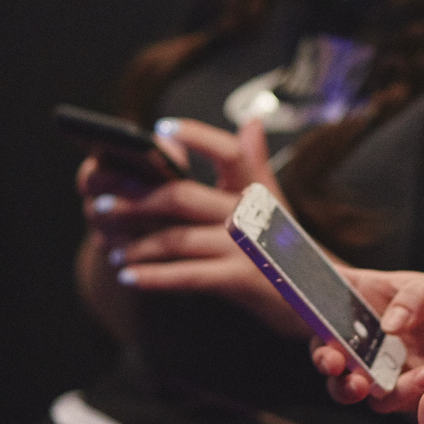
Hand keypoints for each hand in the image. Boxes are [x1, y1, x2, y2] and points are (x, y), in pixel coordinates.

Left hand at [80, 117, 308, 336]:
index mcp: (258, 190)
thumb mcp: (276, 204)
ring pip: (176, 239)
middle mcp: (253, 214)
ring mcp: (247, 248)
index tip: (162, 129)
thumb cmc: (289, 250)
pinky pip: (186, 275)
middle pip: (181, 196)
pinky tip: (129, 277)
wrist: (324, 300)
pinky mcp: (242, 280)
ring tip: (111, 249)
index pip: (229, 150)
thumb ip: (255, 164)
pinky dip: (152, 277)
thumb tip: (250, 122)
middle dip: (133, 201)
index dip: (197, 135)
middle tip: (100, 205)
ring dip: (135, 244)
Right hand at [312, 271, 423, 411]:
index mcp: (375, 298)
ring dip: (354, 386)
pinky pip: (390, 402)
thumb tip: (387, 323)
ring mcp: (385, 367)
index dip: (311, 305)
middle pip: (329, 349)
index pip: (331, 297)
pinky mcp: (404, 395)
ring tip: (371, 383)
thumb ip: (419, 298)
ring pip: (350, 384)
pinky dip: (403, 393)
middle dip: (324, 359)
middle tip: (334, 364)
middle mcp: (372, 335)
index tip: (309, 316)